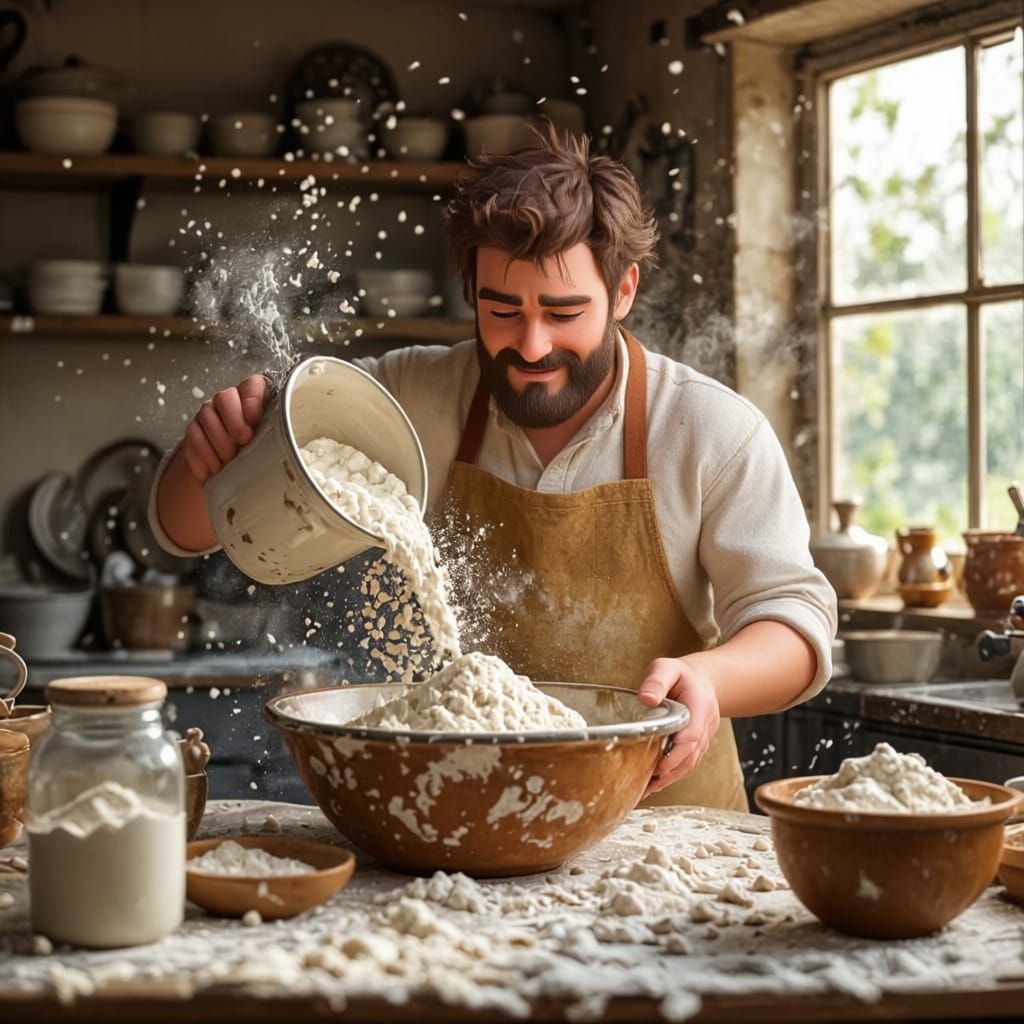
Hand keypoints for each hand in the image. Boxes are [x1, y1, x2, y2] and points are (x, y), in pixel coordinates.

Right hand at [182, 374, 271, 484]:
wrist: (231, 473)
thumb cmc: (258, 455)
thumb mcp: (273, 445)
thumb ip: (280, 437)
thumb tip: (290, 447)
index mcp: (255, 400)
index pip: (253, 385)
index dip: (252, 399)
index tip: (255, 420)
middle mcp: (230, 402)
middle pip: (226, 397)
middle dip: (234, 420)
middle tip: (243, 440)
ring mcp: (210, 414)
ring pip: (207, 415)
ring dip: (219, 440)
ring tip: (230, 459)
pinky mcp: (195, 431)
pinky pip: (194, 436)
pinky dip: (205, 454)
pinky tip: (215, 467)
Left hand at [636, 656, 720, 799]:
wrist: (701, 680)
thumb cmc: (680, 675)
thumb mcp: (667, 668)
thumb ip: (657, 680)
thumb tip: (646, 698)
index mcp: (700, 707)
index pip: (692, 735)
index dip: (675, 753)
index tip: (657, 765)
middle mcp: (706, 726)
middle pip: (690, 755)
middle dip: (668, 772)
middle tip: (644, 784)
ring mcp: (704, 738)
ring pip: (689, 764)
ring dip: (669, 779)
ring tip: (644, 790)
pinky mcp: (697, 746)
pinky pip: (687, 764)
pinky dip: (671, 776)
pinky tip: (653, 784)